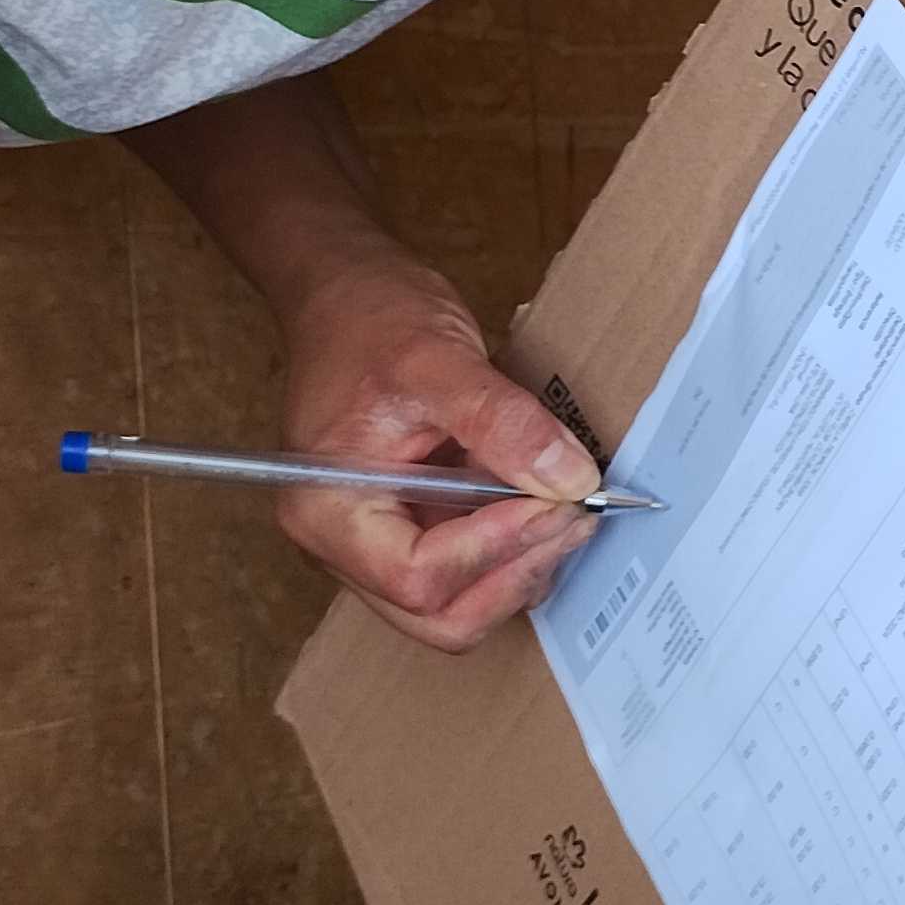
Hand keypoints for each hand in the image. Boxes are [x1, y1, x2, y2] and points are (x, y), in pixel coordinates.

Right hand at [274, 251, 603, 655]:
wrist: (343, 291)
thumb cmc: (368, 317)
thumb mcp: (438, 357)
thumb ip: (501, 422)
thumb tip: (568, 481)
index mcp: (328, 508)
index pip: (415, 574)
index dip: (494, 548)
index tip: (555, 502)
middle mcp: (341, 541)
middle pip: (436, 613)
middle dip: (514, 574)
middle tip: (576, 518)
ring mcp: (374, 540)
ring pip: (456, 604)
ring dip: (519, 567)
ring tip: (568, 510)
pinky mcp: (407, 527)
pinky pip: (464, 570)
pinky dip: (513, 550)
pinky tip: (547, 506)